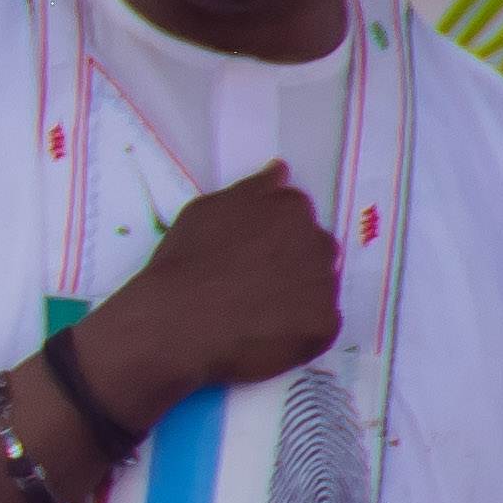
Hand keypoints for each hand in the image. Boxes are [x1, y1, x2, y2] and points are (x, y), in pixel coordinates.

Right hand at [70, 161, 342, 431]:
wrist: (177, 323)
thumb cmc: (185, 264)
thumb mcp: (204, 211)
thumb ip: (251, 190)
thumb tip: (279, 172)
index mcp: (291, 209)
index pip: (296, 215)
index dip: (271, 234)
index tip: (249, 251)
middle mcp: (318, 242)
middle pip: (315, 249)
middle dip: (291, 261)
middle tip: (252, 282)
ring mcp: (325, 287)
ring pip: (318, 286)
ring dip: (297, 294)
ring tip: (255, 311)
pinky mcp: (325, 326)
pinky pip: (318, 323)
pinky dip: (298, 328)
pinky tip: (264, 331)